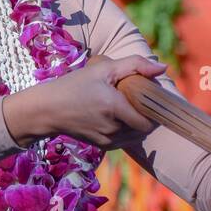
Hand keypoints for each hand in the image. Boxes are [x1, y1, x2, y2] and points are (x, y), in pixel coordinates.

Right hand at [3, 53, 168, 149]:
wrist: (46, 110)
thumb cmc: (73, 85)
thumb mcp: (103, 68)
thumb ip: (135, 65)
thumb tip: (163, 68)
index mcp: (115, 108)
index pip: (151, 119)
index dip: (156, 110)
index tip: (151, 97)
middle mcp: (114, 128)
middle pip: (146, 128)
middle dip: (147, 115)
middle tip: (140, 100)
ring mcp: (108, 140)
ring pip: (137, 136)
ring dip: (138, 124)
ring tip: (128, 107)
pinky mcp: (102, 146)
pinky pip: (125, 140)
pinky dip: (128, 130)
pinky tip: (118, 117)